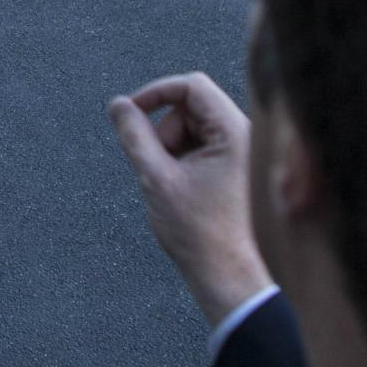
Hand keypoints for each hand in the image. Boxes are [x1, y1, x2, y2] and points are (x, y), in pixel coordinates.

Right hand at [107, 72, 272, 325]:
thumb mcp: (156, 177)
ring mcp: (247, 154)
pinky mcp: (241, 169)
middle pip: (192, 108)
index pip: (192, 86)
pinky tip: (185, 191)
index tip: (130, 112)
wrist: (230, 280)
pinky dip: (187, 161)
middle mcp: (247, 137)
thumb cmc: (200, 233)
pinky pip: (207, 147)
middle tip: (155, 167)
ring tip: (172, 185)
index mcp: (235, 133)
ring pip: (197, 129)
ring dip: (175, 148)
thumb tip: (119, 105)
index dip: (156, 93)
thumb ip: (134, 135)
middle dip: (165, 131)